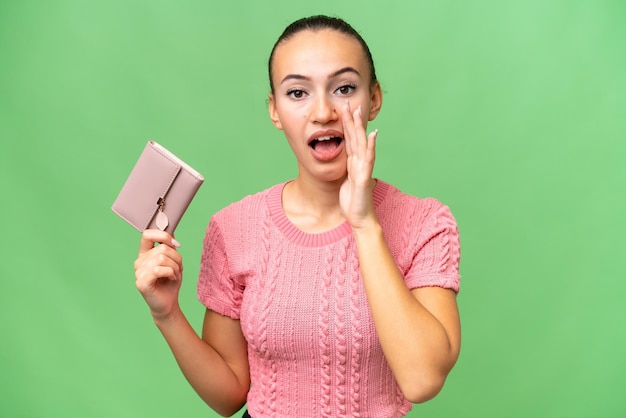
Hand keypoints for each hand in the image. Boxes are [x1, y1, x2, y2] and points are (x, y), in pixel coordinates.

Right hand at [134, 229, 182, 319]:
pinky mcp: (141, 282)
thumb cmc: (170, 282)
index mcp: (145, 254)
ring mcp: (138, 272)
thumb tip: (171, 231)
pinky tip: (171, 278)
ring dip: (175, 267)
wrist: (168, 303)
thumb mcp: (174, 261)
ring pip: (162, 258)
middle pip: (162, 248)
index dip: (162, 235)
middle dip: (176, 258)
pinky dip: (170, 273)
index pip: (147, 234)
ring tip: (174, 275)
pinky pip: (158, 269)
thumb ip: (169, 247)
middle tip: (177, 269)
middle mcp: (140, 261)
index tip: (174, 244)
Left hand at [340, 101, 378, 228]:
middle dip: (352, 120)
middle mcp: (360, 163)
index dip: (347, 125)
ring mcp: (364, 169)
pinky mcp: (364, 178)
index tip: (344, 110)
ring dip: (360, 127)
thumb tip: (343, 161)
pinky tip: (373, 134)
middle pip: (356, 137)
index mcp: (353, 163)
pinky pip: (368, 160)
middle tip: (349, 102)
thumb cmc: (353, 202)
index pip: (350, 140)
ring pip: (362, 144)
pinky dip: (371, 146)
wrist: (360, 219)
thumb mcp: (344, 181)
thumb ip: (346, 169)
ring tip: (358, 112)